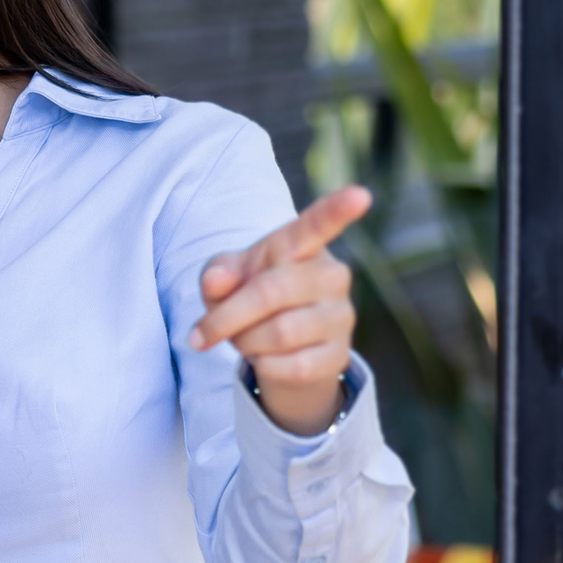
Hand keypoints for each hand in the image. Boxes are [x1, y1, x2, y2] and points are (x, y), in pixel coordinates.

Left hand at [192, 185, 373, 435]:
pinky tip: (266, 360)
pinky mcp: (339, 356)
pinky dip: (263, 367)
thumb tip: (216, 280)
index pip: (318, 225)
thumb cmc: (250, 300)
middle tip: (202, 334)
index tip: (360, 195)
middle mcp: (331, 276)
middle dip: (226, 318)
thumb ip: (218, 273)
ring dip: (245, 343)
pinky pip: (290, 366)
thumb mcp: (226, 281)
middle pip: (269, 292)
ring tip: (244, 340)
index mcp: (301, 247)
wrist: (277, 352)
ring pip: (278, 334)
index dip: (338, 210)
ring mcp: (340, 316)